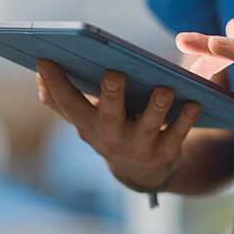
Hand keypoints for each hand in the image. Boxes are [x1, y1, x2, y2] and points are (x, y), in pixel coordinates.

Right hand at [36, 60, 200, 189]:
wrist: (142, 172)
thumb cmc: (111, 130)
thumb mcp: (84, 119)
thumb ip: (61, 99)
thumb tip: (39, 73)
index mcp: (88, 124)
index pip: (67, 104)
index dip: (55, 85)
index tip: (45, 60)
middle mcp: (111, 137)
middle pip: (109, 115)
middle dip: (111, 95)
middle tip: (114, 74)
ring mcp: (139, 147)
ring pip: (148, 126)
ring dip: (156, 106)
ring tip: (164, 88)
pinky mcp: (165, 153)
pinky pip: (178, 134)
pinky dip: (186, 118)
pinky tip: (194, 102)